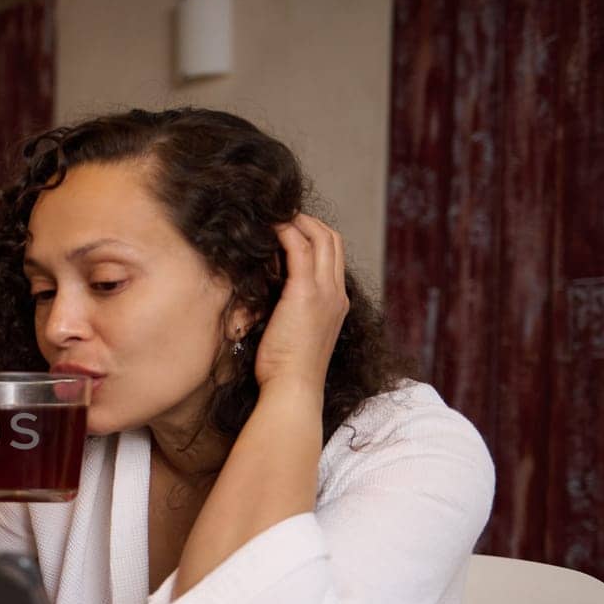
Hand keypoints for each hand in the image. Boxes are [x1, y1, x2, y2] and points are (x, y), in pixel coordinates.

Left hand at [254, 214, 349, 395]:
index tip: (287, 231)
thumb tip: (267, 293)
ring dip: (296, 221)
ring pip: (320, 237)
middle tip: (280, 215)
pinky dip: (285, 232)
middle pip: (332, 239)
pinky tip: (267, 229)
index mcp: (336, 303)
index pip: (333, 257)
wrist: (294, 388)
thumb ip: (289, 309)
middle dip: (308, 221)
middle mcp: (336, 293)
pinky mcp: (305, 293)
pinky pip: (299, 249)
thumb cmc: (285, 369)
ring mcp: (325, 292)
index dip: (313, 237)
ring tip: (272, 216)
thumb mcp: (293, 332)